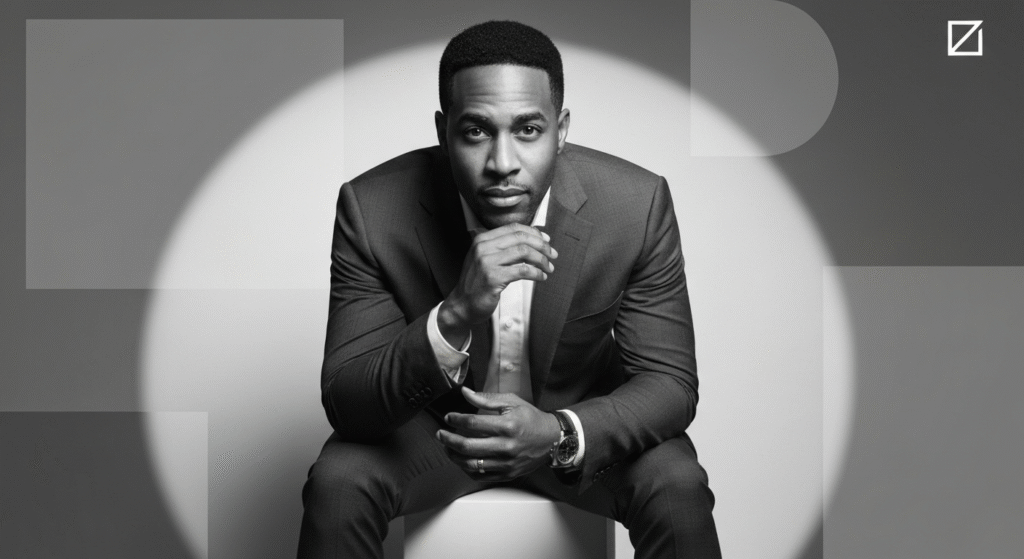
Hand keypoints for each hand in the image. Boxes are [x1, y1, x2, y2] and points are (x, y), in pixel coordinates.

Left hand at [436, 387, 560, 481]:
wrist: (552, 440)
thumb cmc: (531, 418)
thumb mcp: (512, 402)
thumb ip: (487, 399)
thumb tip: (465, 393)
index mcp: (507, 426)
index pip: (473, 423)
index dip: (456, 419)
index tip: (449, 417)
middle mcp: (506, 446)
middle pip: (468, 446)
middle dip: (449, 439)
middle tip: (440, 434)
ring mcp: (506, 463)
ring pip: (471, 464)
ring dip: (454, 456)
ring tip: (447, 447)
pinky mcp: (507, 474)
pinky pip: (481, 476)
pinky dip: (466, 469)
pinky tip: (461, 460)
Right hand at [437, 224, 556, 346]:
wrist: (462, 305)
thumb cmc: (478, 283)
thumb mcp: (486, 259)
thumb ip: (504, 248)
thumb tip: (533, 239)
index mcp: (482, 239)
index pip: (514, 228)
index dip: (534, 233)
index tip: (546, 240)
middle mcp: (483, 247)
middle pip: (521, 238)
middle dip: (542, 245)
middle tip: (552, 255)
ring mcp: (486, 262)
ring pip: (524, 252)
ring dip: (541, 259)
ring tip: (549, 268)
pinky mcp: (493, 277)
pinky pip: (522, 270)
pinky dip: (536, 273)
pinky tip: (541, 277)